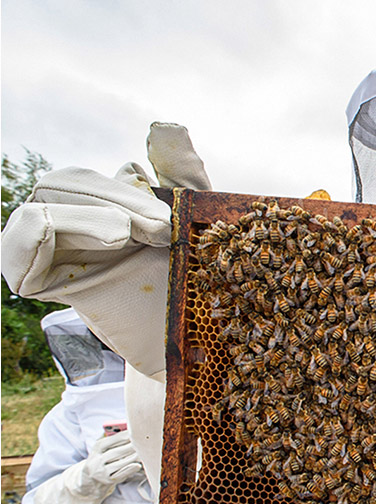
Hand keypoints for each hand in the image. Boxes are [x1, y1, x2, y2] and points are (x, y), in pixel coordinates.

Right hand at [0, 123, 209, 375]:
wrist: (188, 351)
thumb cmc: (192, 287)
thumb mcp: (196, 226)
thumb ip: (182, 176)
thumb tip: (165, 124)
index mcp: (111, 206)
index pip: (110, 176)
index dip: (136, 187)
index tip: (169, 218)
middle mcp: (74, 221)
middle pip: (70, 181)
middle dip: (117, 198)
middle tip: (158, 229)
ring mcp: (51, 247)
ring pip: (46, 202)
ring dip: (93, 213)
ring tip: (132, 236)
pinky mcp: (36, 277)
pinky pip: (22, 241)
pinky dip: (47, 232)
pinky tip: (100, 239)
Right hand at [31, 429, 143, 503]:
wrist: (89, 480)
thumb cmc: (101, 459)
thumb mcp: (102, 448)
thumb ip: (113, 438)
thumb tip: (128, 428)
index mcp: (97, 448)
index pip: (112, 440)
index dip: (126, 435)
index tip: (138, 431)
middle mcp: (97, 460)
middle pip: (119, 451)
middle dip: (133, 446)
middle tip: (146, 442)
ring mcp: (102, 471)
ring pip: (122, 462)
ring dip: (135, 457)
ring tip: (145, 452)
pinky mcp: (108, 480)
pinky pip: (122, 473)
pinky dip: (131, 468)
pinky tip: (138, 465)